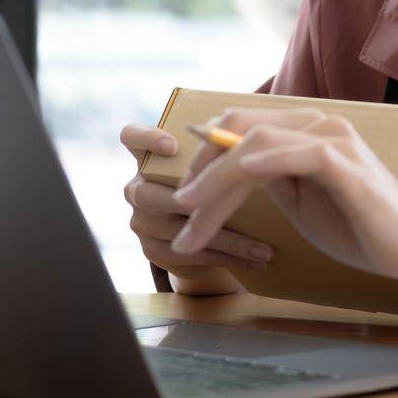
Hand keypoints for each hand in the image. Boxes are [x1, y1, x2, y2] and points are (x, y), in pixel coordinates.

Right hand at [119, 123, 272, 294]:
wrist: (205, 233)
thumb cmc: (216, 184)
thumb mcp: (215, 163)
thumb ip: (222, 150)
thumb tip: (256, 138)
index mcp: (149, 156)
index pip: (131, 137)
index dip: (146, 139)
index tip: (173, 146)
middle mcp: (137, 187)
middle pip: (149, 191)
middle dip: (194, 200)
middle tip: (234, 202)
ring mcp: (141, 221)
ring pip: (180, 227)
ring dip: (229, 239)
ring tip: (266, 247)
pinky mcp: (153, 250)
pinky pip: (191, 254)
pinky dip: (229, 257)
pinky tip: (258, 260)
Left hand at [168, 109, 397, 279]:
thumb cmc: (359, 225)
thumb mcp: (300, 198)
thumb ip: (268, 178)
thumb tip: (222, 171)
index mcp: (304, 130)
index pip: (239, 128)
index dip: (203, 156)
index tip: (182, 195)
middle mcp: (316, 124)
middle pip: (239, 132)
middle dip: (201, 173)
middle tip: (178, 212)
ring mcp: (333, 141)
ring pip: (257, 145)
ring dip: (217, 180)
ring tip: (191, 214)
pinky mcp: (347, 166)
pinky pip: (298, 156)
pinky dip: (262, 164)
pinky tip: (239, 179)